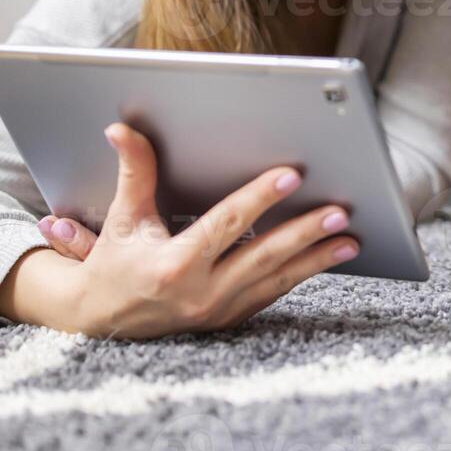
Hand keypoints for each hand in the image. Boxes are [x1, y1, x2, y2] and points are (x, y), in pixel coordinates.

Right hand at [50, 121, 358, 338]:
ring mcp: (218, 311)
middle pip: (263, 256)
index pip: (226, 225)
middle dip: (305, 233)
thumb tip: (123, 129)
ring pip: (276, 280)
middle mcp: (201, 293)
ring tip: (350, 239)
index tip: (291, 175)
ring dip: (316, 259)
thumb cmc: (113, 264)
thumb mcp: (123, 218)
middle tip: (340, 211)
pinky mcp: (229, 319)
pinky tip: (327, 257)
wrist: (100, 321)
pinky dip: (301, 274)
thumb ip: (134, 172)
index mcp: (174, 266)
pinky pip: (272, 293)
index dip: (259, 198)